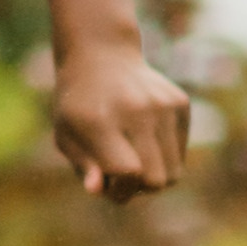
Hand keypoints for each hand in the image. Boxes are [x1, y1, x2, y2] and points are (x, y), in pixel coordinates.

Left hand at [51, 39, 192, 203]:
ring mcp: (163, 105)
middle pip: (155, 179)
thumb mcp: (66, 134)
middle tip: (121, 175)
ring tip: (133, 159)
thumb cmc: (78, 104)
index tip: (108, 186)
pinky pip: (180, 153)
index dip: (120, 190)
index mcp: (100, 120)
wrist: (101, 55)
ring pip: (174, 173)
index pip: (127, 172)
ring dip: (154, 176)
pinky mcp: (180, 103)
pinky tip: (144, 136)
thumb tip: (98, 190)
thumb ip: (83, 165)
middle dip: (138, 189)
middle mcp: (136, 110)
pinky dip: (164, 156)